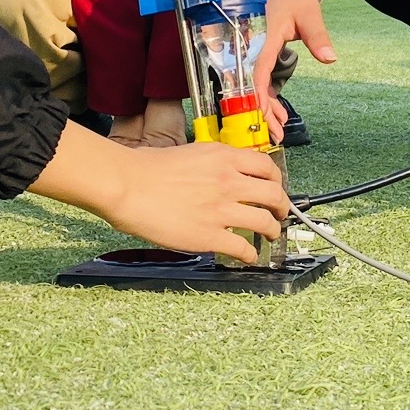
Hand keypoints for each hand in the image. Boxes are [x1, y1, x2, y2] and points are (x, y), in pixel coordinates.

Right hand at [27, 120, 287, 261]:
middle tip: (279, 213)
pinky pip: (242, 248)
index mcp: (224, 157)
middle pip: (273, 194)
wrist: (127, 185)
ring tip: (271, 235)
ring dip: (272, 230)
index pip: (267, 167)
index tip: (275, 187)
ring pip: (265, 222)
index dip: (276, 180)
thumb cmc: (146, 167)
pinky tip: (248, 256)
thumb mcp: (190, 152)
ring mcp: (222, 209)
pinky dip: (250, 254)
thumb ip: (211, 163)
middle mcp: (230, 181)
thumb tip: (218, 173)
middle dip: (281, 206)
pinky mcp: (210, 235)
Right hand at [256, 0, 337, 123]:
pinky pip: (263, 80)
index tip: (264, 113)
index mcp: (267, 37)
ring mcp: (259, 52)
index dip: (259, 92)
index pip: (259, 69)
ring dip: (267, 107)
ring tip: (279, 128)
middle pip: (256, 84)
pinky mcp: (264, 55)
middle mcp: (258, 47)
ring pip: (258, 85)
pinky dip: (269, 97)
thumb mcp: (310, 14)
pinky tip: (278, 112)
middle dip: (264, 110)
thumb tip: (330, 59)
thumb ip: (319, 38)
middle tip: (276, 134)